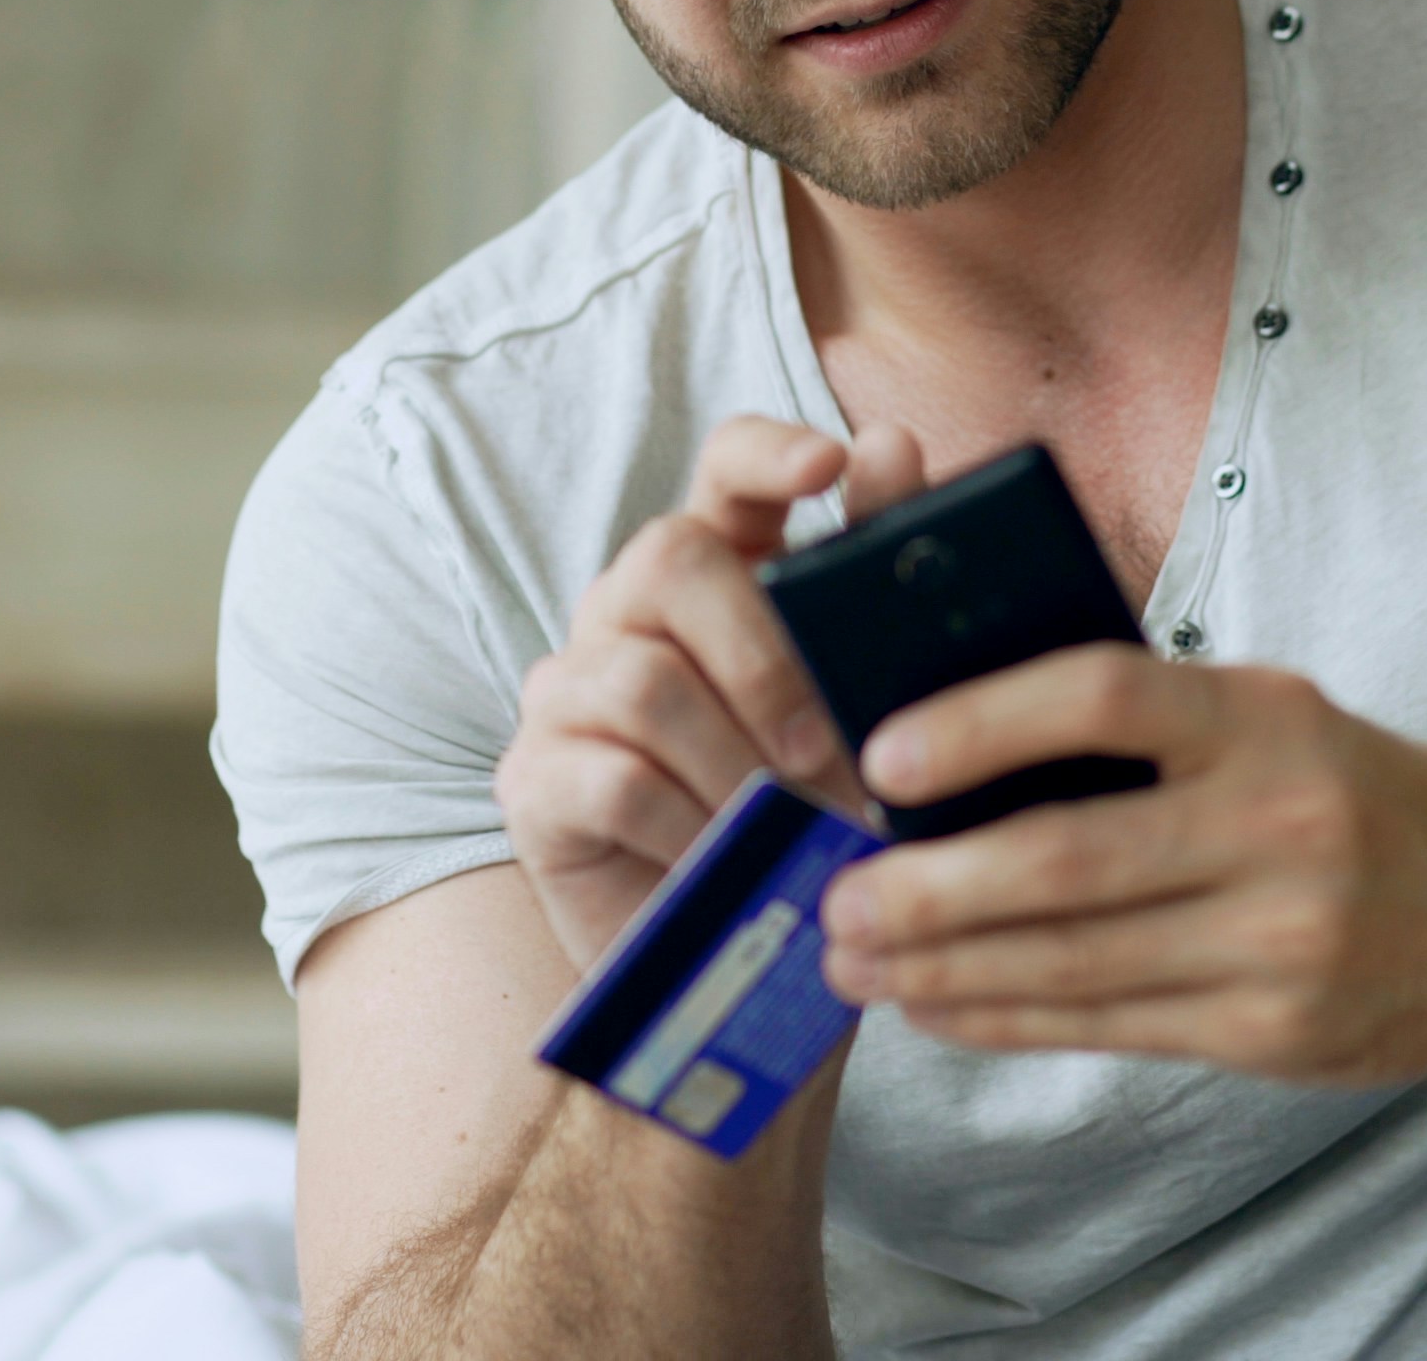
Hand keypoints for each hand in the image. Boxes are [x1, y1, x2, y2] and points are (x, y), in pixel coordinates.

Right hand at [496, 417, 924, 964]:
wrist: (741, 980)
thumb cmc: (811, 828)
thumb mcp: (864, 716)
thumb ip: (873, 592)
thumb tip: (893, 447)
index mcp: (719, 578)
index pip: (724, 467)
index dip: (768, 451)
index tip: (830, 464)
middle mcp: (629, 614)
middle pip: (667, 557)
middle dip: (759, 650)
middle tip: (819, 748)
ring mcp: (569, 692)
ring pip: (643, 678)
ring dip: (733, 764)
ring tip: (787, 831)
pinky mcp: (533, 782)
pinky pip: (611, 778)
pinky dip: (688, 829)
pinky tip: (727, 869)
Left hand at [814, 646, 1426, 1083]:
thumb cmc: (1334, 785)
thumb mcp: (1260, 713)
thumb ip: (1133, 719)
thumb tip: (942, 733)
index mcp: (1263, 718)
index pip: (1107, 697)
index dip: (984, 723)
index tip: (881, 754)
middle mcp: (1280, 827)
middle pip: (1069, 860)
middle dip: (930, 888)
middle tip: (835, 896)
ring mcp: (1283, 941)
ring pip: (1075, 962)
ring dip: (943, 965)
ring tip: (853, 958)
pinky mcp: (1274, 1033)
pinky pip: (1106, 1027)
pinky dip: (1003, 1015)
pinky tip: (933, 1002)